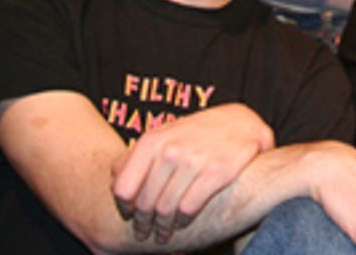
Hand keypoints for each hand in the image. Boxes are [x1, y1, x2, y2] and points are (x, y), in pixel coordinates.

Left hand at [110, 103, 273, 244]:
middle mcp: (170, 150)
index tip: (129, 215)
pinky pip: (189, 207)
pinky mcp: (217, 172)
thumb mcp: (166, 133)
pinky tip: (182, 222)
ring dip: (162, 227)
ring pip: (166, 208)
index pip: (123, 187)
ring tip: (163, 234)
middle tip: (145, 232)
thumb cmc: (199, 131)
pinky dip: (183, 220)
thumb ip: (140, 154)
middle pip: (145, 202)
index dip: (124, 207)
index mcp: (152, 140)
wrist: (241, 121)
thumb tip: (113, 177)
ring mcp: (194, 161)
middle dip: (143, 223)